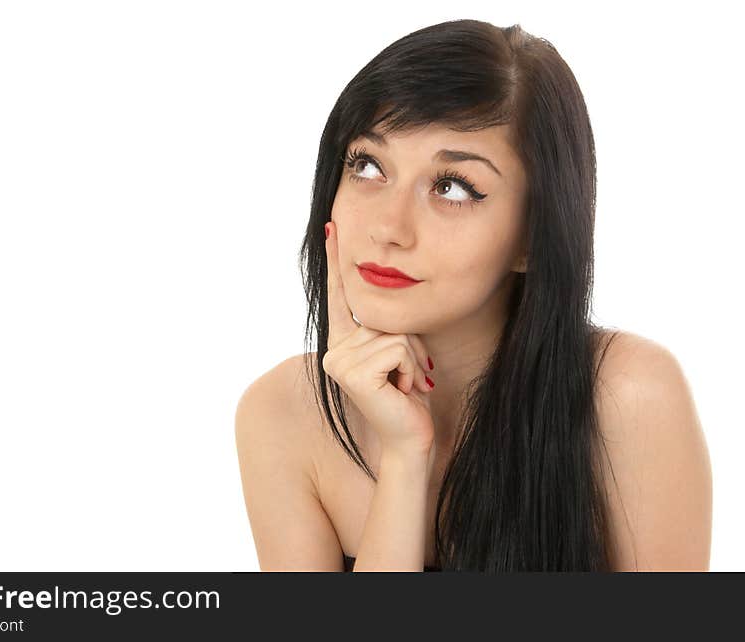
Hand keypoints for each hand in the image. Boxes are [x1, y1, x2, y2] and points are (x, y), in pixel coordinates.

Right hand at [321, 220, 435, 458]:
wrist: (410, 439)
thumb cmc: (408, 396)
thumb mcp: (399, 353)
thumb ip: (387, 327)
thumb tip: (386, 289)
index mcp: (343, 343)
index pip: (341, 295)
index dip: (335, 260)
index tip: (331, 227)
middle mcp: (334, 349)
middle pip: (384, 316)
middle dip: (409, 345)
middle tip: (408, 377)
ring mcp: (339, 361)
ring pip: (395, 333)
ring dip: (413, 360)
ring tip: (404, 385)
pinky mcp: (353, 373)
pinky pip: (397, 348)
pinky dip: (411, 369)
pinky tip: (402, 391)